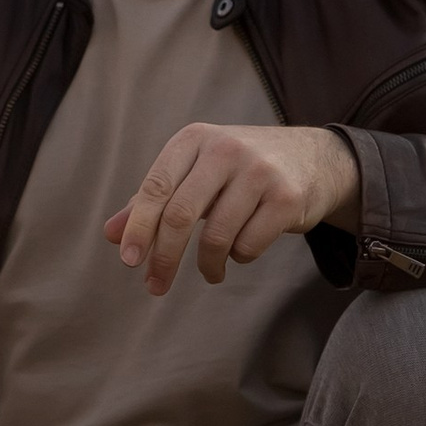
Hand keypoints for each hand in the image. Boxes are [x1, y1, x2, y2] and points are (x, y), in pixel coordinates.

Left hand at [106, 123, 360, 296]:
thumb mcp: (195, 172)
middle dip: (164, 257)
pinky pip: (249, 246)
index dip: (138, 227)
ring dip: (207, 265)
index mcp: (194, 139)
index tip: (129, 261)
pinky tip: (242, 250)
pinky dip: (239, 258)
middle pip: (180, 214)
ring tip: (210, 271)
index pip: (155, 187)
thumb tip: (111, 233)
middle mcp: (225, 149)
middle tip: (155, 285)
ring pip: (216, 237)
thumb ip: (154, 200)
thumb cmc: (240, 169)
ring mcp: (259, 172)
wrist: (315, 158)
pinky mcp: (287, 198)